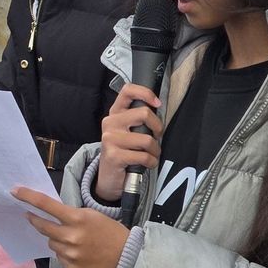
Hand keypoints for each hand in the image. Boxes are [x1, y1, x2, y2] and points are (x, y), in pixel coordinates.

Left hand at [14, 186, 130, 267]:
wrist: (127, 259)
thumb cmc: (111, 233)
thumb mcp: (93, 216)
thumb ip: (72, 215)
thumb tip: (51, 214)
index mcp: (77, 218)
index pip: (47, 205)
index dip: (29, 197)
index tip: (15, 191)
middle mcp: (70, 236)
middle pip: (42, 226)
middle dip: (35, 219)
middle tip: (30, 215)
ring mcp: (69, 254)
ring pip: (51, 242)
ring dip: (56, 239)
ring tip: (73, 240)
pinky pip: (59, 257)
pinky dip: (64, 253)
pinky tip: (79, 253)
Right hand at [94, 84, 163, 201]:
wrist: (108, 177)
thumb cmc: (123, 152)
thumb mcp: (127, 132)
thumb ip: (137, 120)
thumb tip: (158, 110)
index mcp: (115, 113)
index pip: (128, 91)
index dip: (145, 93)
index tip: (157, 104)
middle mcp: (110, 123)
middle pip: (144, 113)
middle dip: (158, 128)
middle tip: (156, 137)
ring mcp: (110, 139)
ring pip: (147, 139)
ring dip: (155, 150)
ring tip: (151, 155)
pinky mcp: (114, 156)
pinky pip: (144, 156)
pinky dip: (151, 162)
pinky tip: (147, 164)